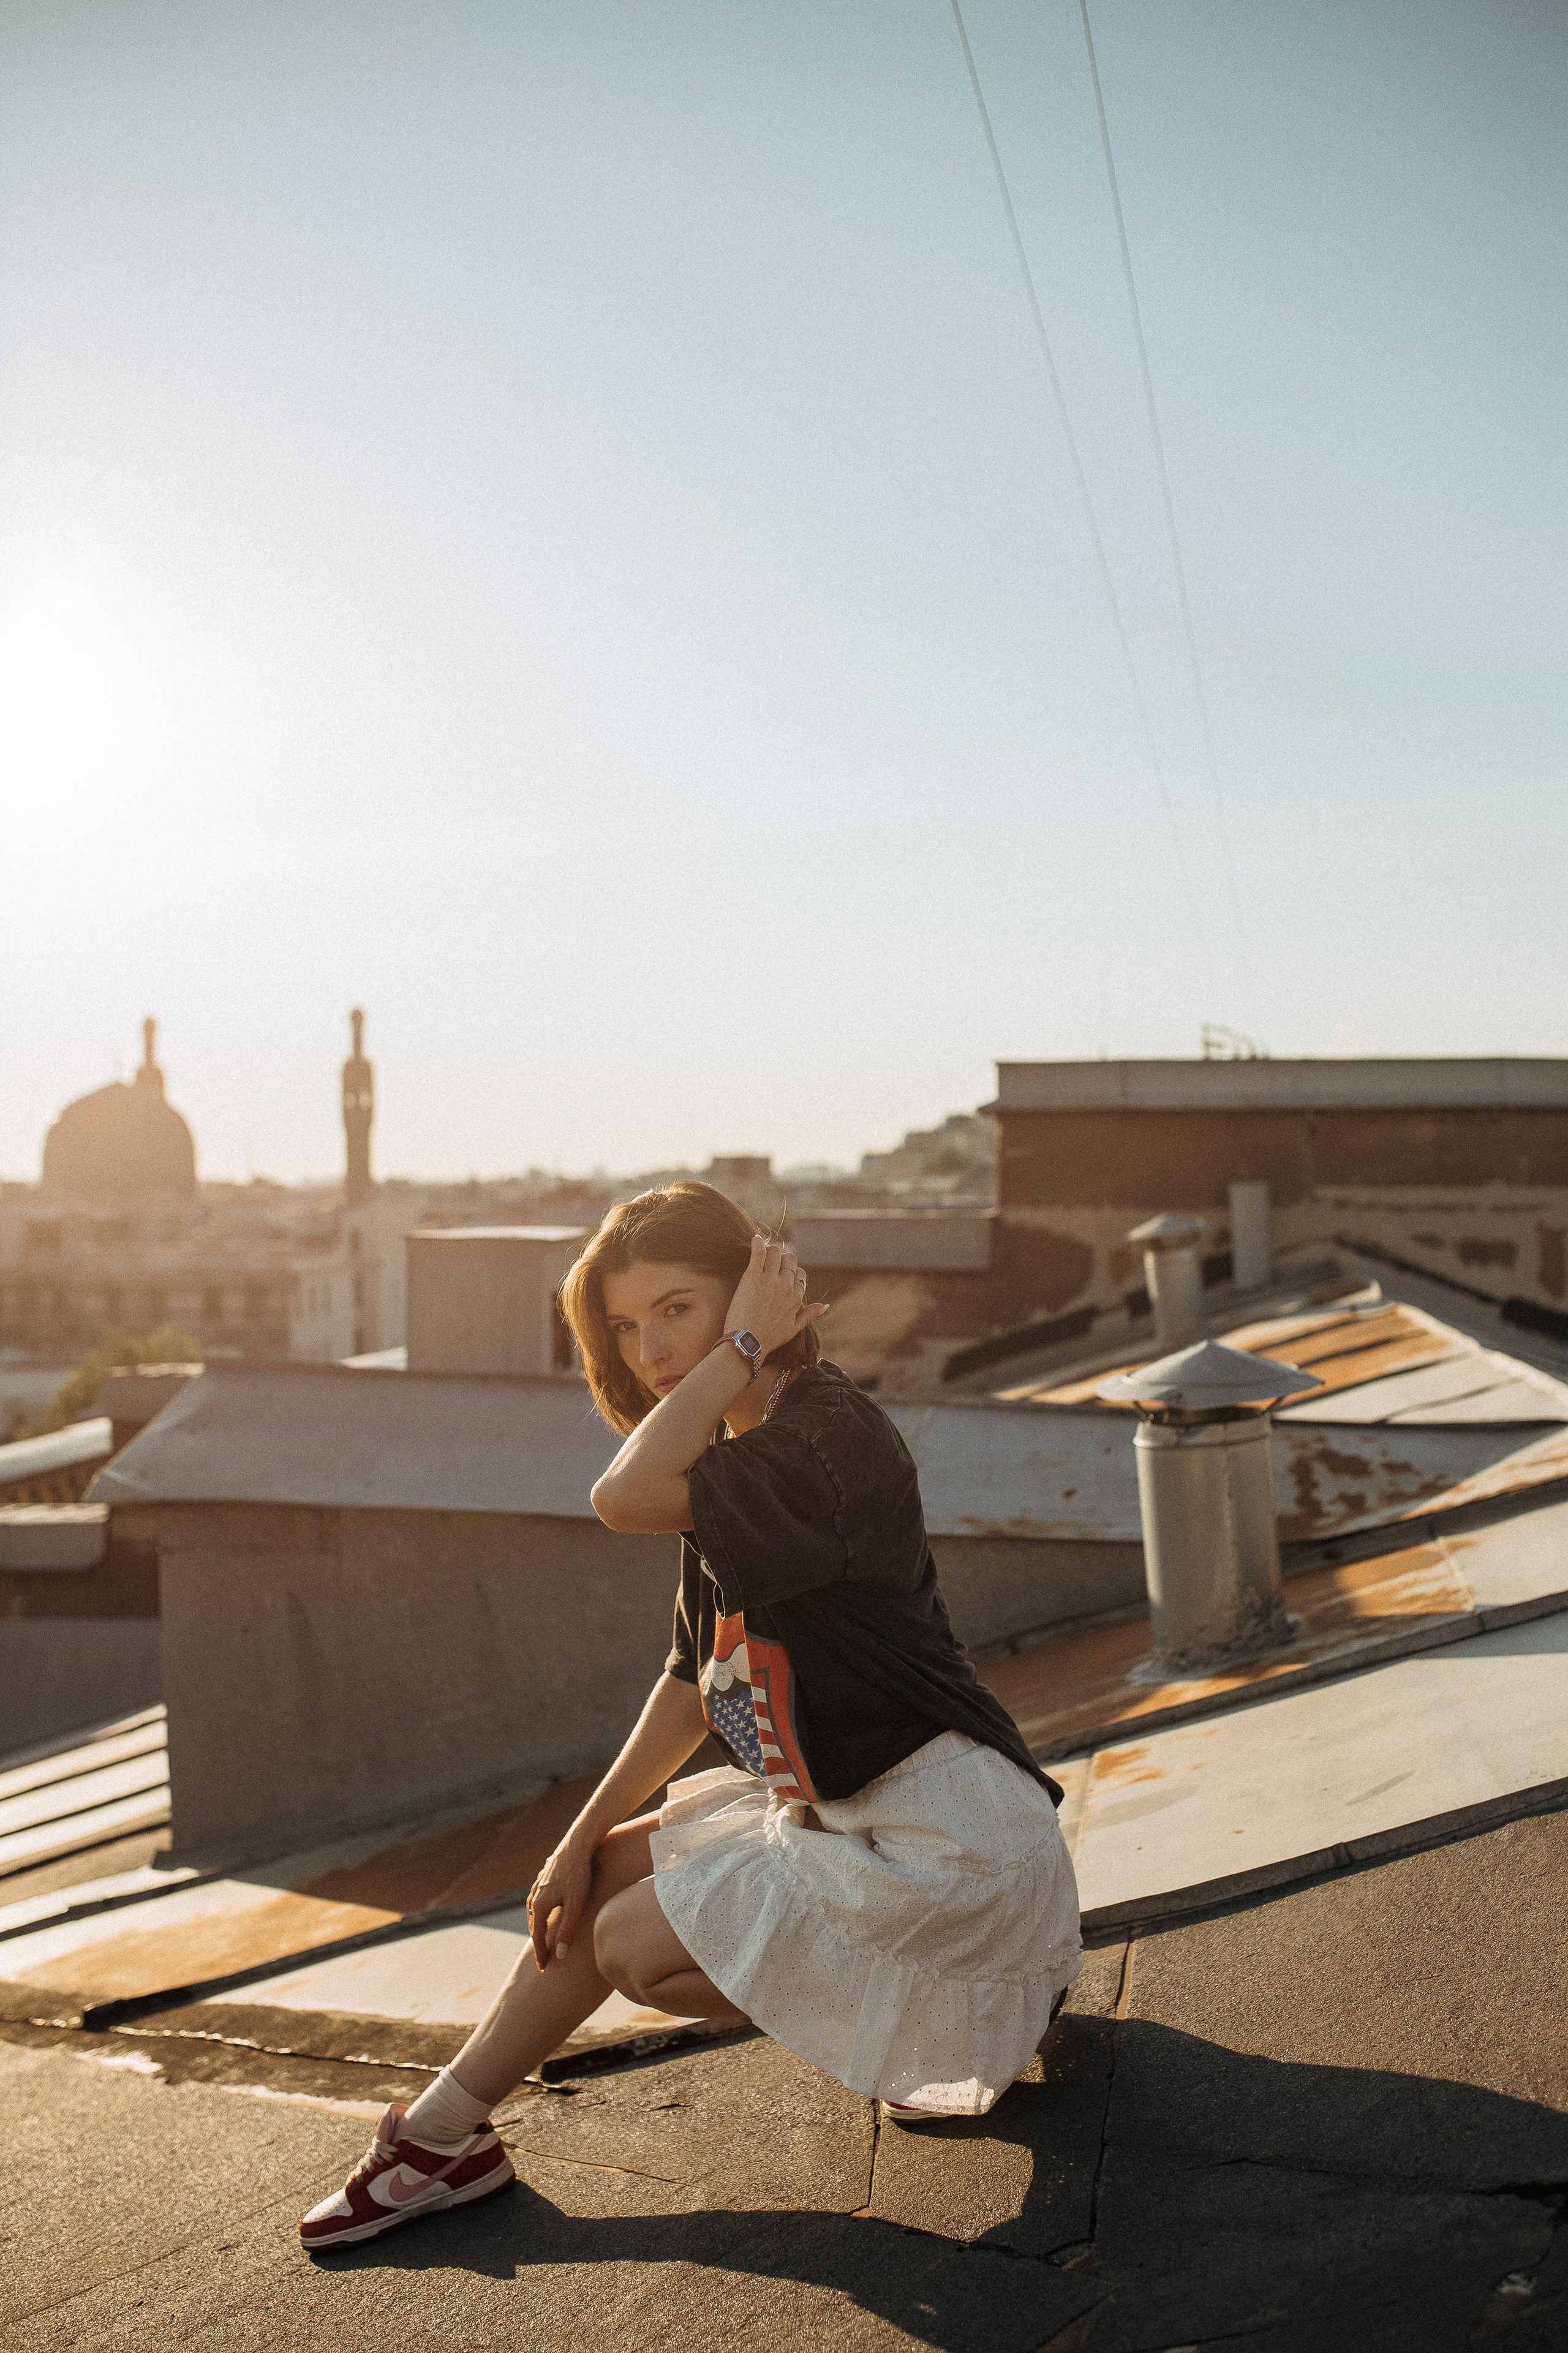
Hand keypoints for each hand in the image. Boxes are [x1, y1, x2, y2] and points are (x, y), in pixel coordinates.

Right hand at [527, 1839, 594, 1968]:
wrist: (578, 1843)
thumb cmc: (579, 1875)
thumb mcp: (575, 1906)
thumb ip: (567, 1931)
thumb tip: (559, 1956)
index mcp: (539, 1906)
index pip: (538, 1937)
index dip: (541, 1954)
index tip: (543, 1969)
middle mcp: (535, 1895)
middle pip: (534, 1924)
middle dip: (538, 1941)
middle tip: (543, 1957)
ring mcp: (539, 1884)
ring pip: (534, 1909)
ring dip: (537, 1924)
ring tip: (542, 1935)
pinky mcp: (546, 1874)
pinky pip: (539, 1896)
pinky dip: (539, 1908)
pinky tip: (544, 1906)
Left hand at [725, 1236, 827, 1358]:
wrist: (747, 1343)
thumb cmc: (769, 1338)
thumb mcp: (794, 1329)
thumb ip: (810, 1315)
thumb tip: (825, 1305)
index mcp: (796, 1297)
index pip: (800, 1274)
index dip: (792, 1272)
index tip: (783, 1274)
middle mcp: (786, 1286)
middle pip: (789, 1260)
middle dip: (782, 1259)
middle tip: (771, 1262)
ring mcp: (770, 1280)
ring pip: (775, 1252)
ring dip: (769, 1251)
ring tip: (762, 1253)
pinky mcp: (752, 1277)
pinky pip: (758, 1252)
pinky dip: (757, 1243)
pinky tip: (755, 1239)